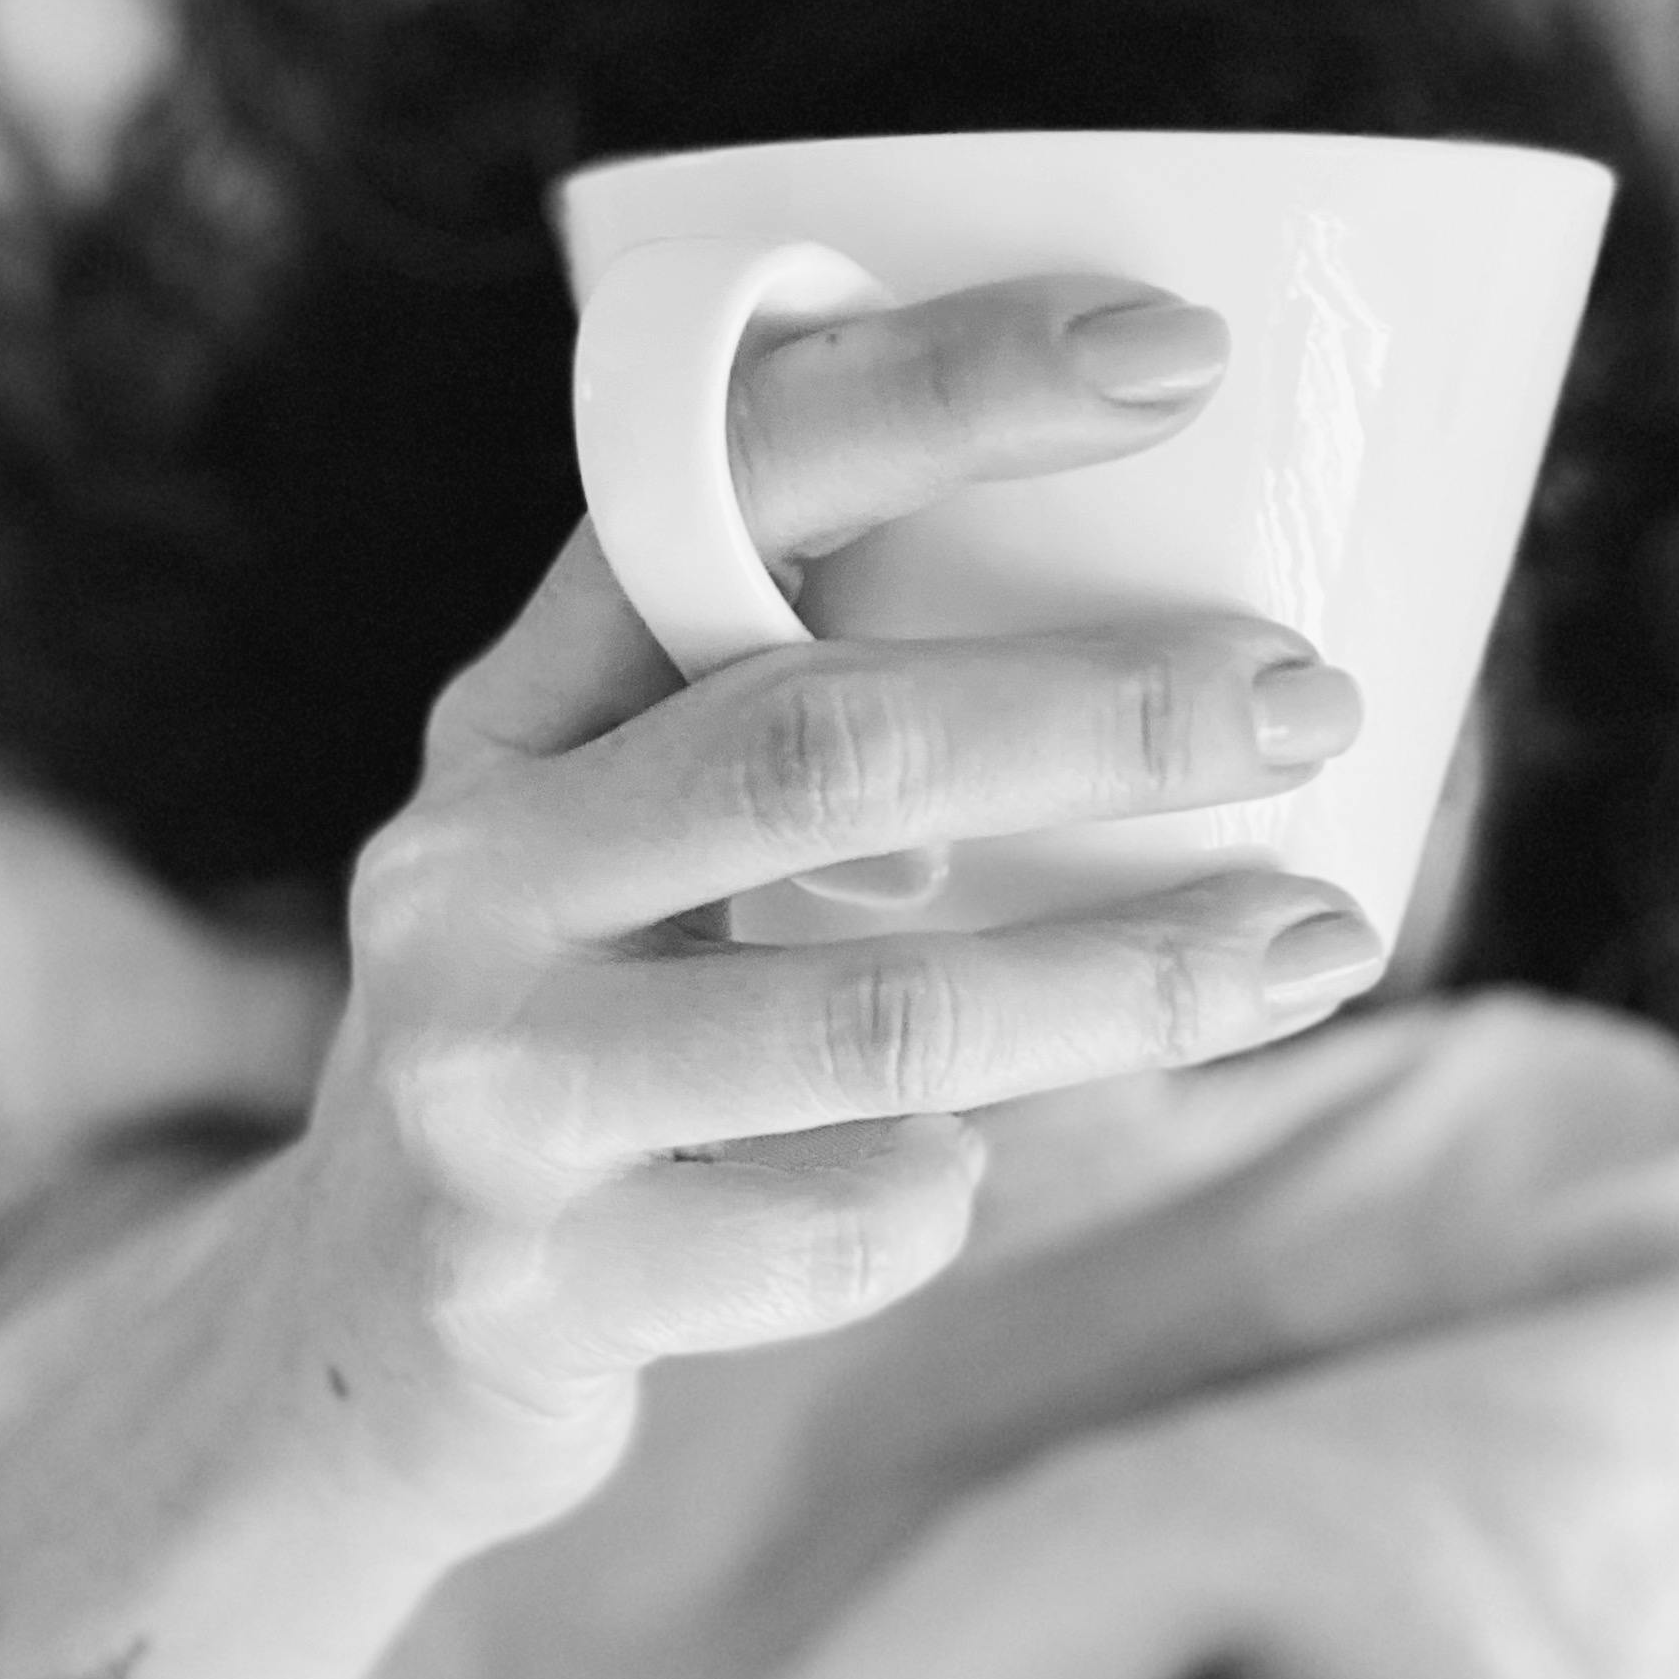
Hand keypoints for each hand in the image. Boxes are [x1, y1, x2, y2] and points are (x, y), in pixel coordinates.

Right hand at [275, 275, 1374, 1536]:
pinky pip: (825, 1228)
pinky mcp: (539, 1282)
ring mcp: (490, 1084)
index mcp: (517, 715)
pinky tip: (973, 1170)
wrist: (362, 1327)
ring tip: (1316, 947)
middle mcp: (472, 871)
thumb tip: (1183, 658)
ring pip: (863, 1016)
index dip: (941, 394)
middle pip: (816, 745)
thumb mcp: (621, 842)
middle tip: (1306, 700)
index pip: (709, 488)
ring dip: (1122, 978)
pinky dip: (943, 1192)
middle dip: (1098, 713)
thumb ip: (797, 737)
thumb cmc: (582, 1034)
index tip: (1173, 351)